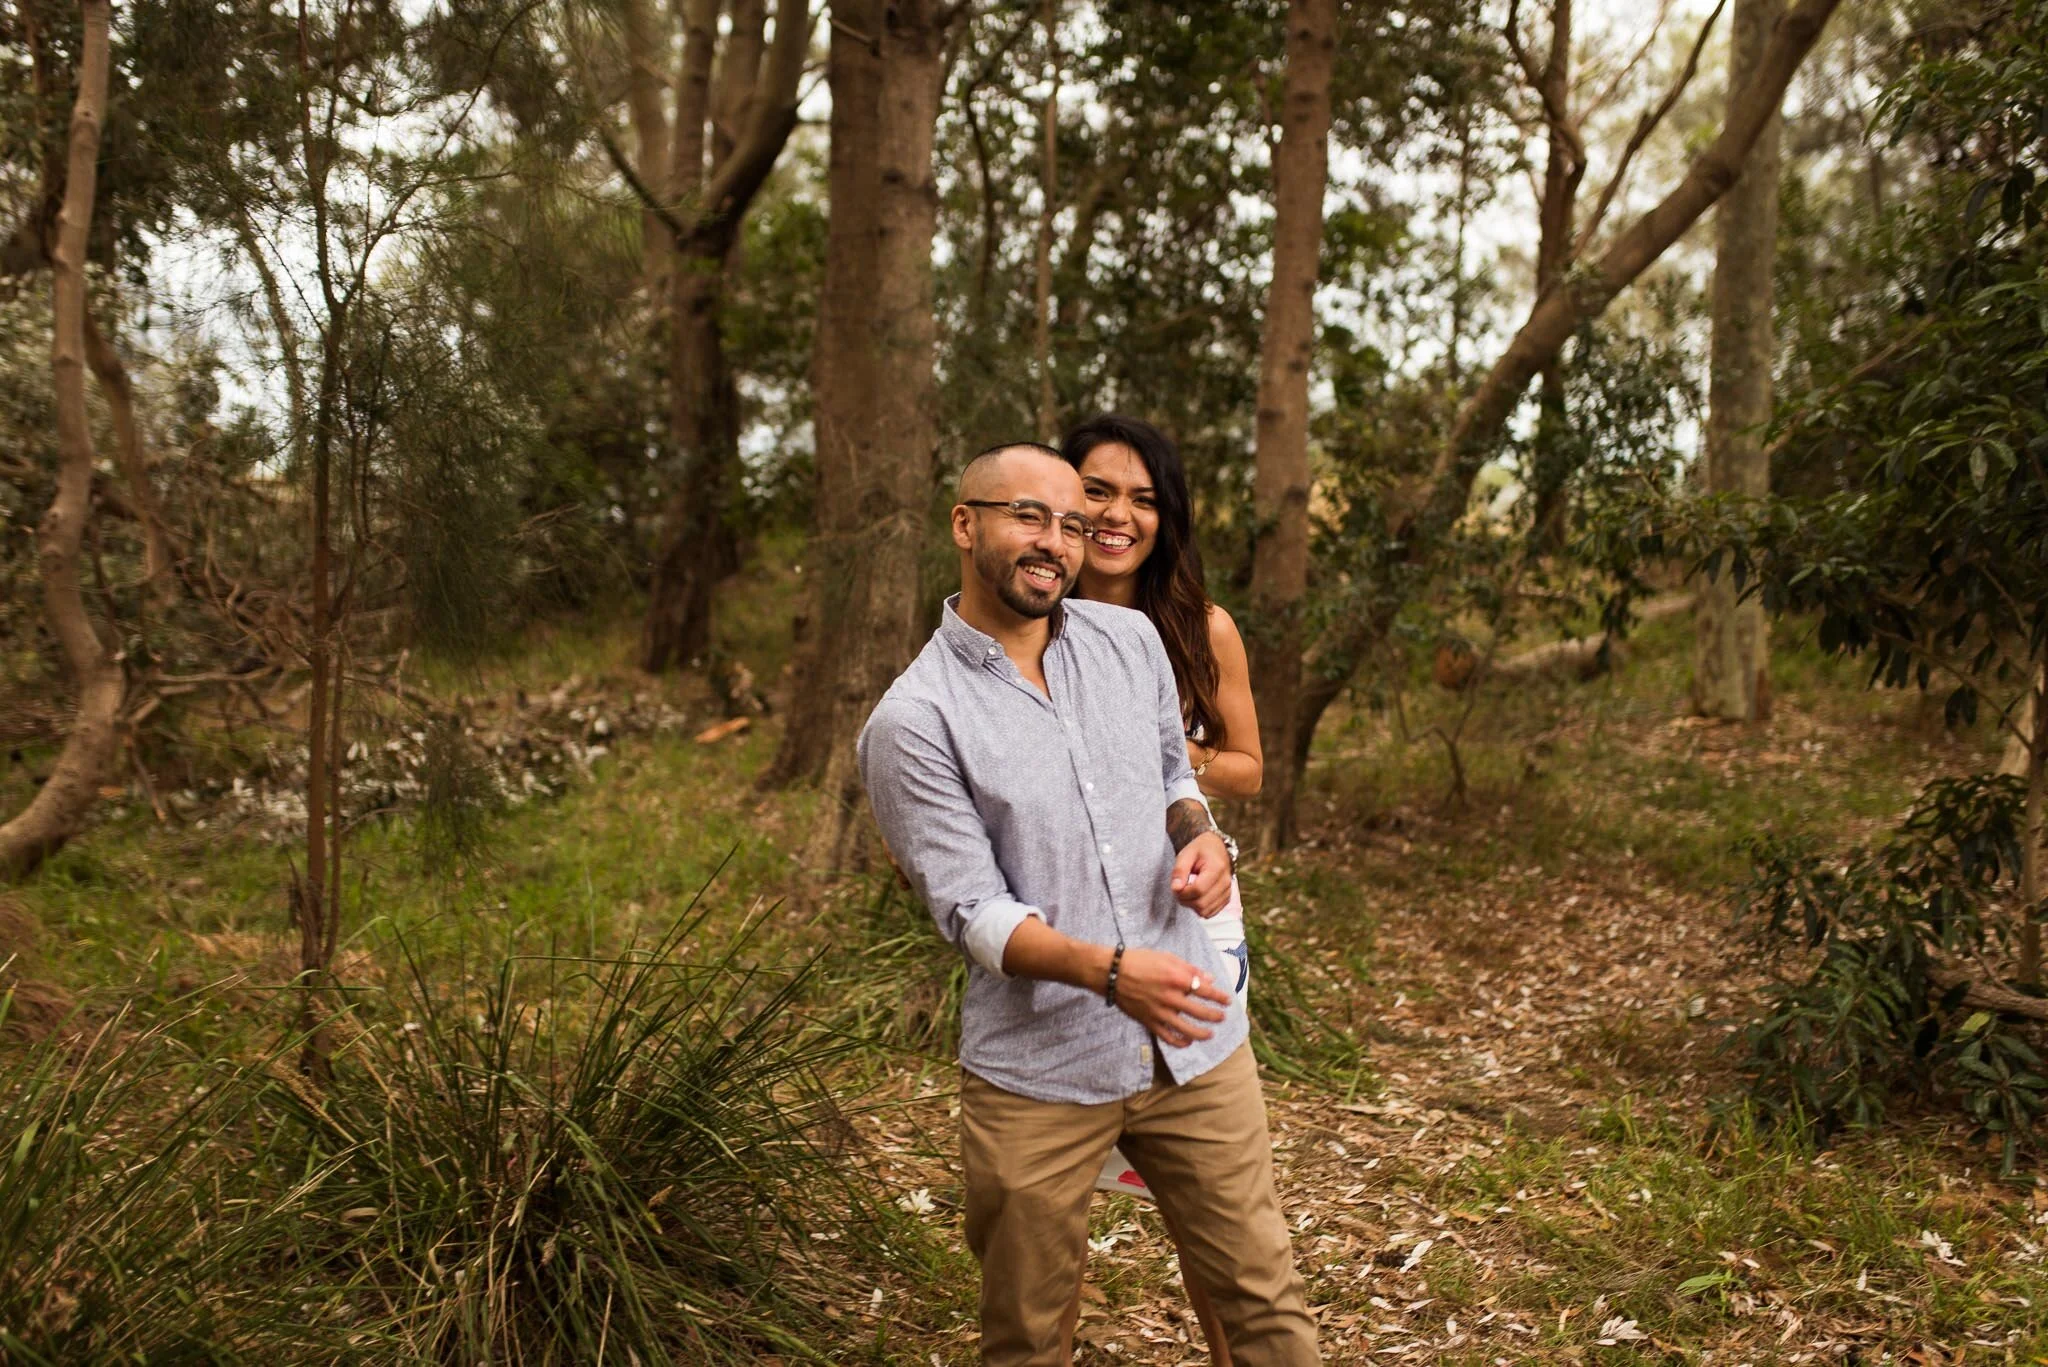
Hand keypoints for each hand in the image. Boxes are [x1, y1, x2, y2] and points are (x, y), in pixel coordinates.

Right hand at [1111, 946, 1229, 1047]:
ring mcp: (1160, 1012)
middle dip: (1215, 1016)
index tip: (1228, 1001)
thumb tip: (1210, 978)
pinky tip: (1187, 1042)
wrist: (1112, 972)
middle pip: (1200, 1012)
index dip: (1220, 997)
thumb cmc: (1140, 960)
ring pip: (1187, 1030)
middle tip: (1222, 1017)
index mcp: (1177, 979)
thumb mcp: (1167, 958)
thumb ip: (1190, 969)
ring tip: (1210, 1035)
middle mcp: (1171, 998)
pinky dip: (1179, 1042)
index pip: (1206, 991)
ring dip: (1202, 1034)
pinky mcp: (1149, 1021)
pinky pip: (1168, 1037)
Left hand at [1171, 830, 1231, 917]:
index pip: (1198, 890)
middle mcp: (1226, 882)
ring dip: (1191, 905)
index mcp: (1217, 868)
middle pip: (1201, 904)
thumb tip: (1176, 889)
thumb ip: (1179, 871)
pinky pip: (1210, 913)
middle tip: (1179, 889)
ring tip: (1187, 891)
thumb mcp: (1186, 854)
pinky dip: (1199, 908)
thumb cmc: (1200, 850)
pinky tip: (1196, 896)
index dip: (1183, 892)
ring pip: (1205, 911)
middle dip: (1185, 900)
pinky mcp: (1226, 900)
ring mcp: (1228, 892)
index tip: (1176, 886)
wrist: (1216, 849)